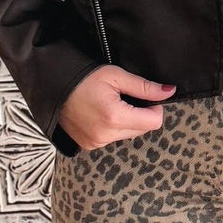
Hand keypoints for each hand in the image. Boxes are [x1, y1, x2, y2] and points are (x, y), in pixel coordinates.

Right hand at [59, 64, 174, 151]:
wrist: (52, 86)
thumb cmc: (83, 77)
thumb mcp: (116, 76)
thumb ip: (145, 87)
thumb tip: (169, 92)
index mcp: (114, 117)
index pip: (153, 122)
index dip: (155, 108)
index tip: (146, 97)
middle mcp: (106, 135)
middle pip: (142, 130)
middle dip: (141, 115)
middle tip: (126, 98)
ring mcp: (96, 143)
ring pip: (128, 135)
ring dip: (127, 122)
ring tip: (111, 105)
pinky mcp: (89, 145)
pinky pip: (113, 139)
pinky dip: (113, 128)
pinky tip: (102, 114)